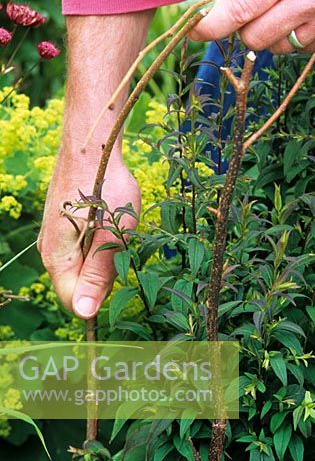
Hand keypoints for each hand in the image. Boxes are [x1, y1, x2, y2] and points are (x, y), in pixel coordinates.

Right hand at [37, 152, 140, 318]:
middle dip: (103, 273)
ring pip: (82, 265)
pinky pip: (82, 247)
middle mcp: (49, 251)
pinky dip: (98, 240)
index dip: (98, 296)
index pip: (73, 301)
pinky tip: (107, 219)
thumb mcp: (112, 234)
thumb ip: (98, 275)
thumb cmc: (105, 186)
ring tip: (113, 226)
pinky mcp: (63, 225)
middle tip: (118, 241)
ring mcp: (54, 237)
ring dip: (103, 254)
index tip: (118, 269)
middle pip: (78, 284)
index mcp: (57, 258)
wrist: (91, 146)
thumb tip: (85, 314)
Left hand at [191, 0, 314, 52]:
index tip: (195, 31)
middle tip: (254, 6)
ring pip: (279, 48)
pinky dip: (297, 35)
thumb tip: (221, 7)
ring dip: (272, 33)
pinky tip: (307, 10)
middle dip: (245, 27)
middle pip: (255, 38)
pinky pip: (304, 49)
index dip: (212, 26)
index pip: (239, 10)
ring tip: (285, 4)